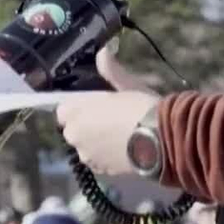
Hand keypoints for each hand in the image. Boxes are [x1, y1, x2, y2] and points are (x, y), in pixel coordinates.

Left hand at [53, 45, 161, 175]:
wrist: (160, 140)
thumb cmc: (141, 107)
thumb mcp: (127, 84)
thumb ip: (110, 70)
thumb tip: (103, 51)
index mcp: (75, 111)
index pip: (63, 109)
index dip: (77, 106)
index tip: (94, 103)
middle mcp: (74, 136)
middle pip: (73, 130)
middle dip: (85, 125)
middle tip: (108, 118)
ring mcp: (87, 156)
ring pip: (85, 147)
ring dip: (95, 142)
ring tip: (119, 135)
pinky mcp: (100, 171)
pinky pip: (98, 160)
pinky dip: (106, 156)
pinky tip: (124, 148)